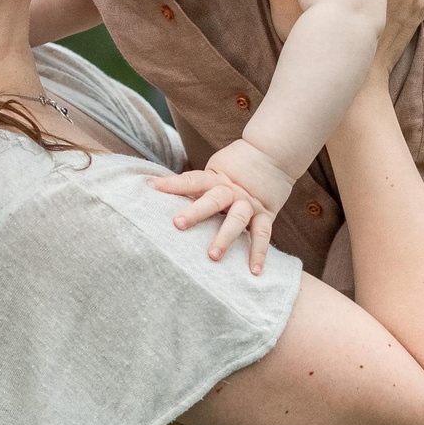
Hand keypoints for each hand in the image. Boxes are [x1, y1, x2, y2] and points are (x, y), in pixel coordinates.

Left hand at [152, 138, 296, 273]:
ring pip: (237, 220)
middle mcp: (231, 191)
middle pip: (213, 200)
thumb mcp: (215, 170)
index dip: (171, 184)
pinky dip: (259, 253)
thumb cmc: (236, 165)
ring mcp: (249, 203)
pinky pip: (262, 234)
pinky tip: (254, 271)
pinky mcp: (266, 214)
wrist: (273, 153)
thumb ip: (198, 186)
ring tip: (213, 256)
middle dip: (196, 212)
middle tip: (178, 224)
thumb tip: (163, 195)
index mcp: (215, 178)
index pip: (191, 180)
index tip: (151, 186)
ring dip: (225, 238)